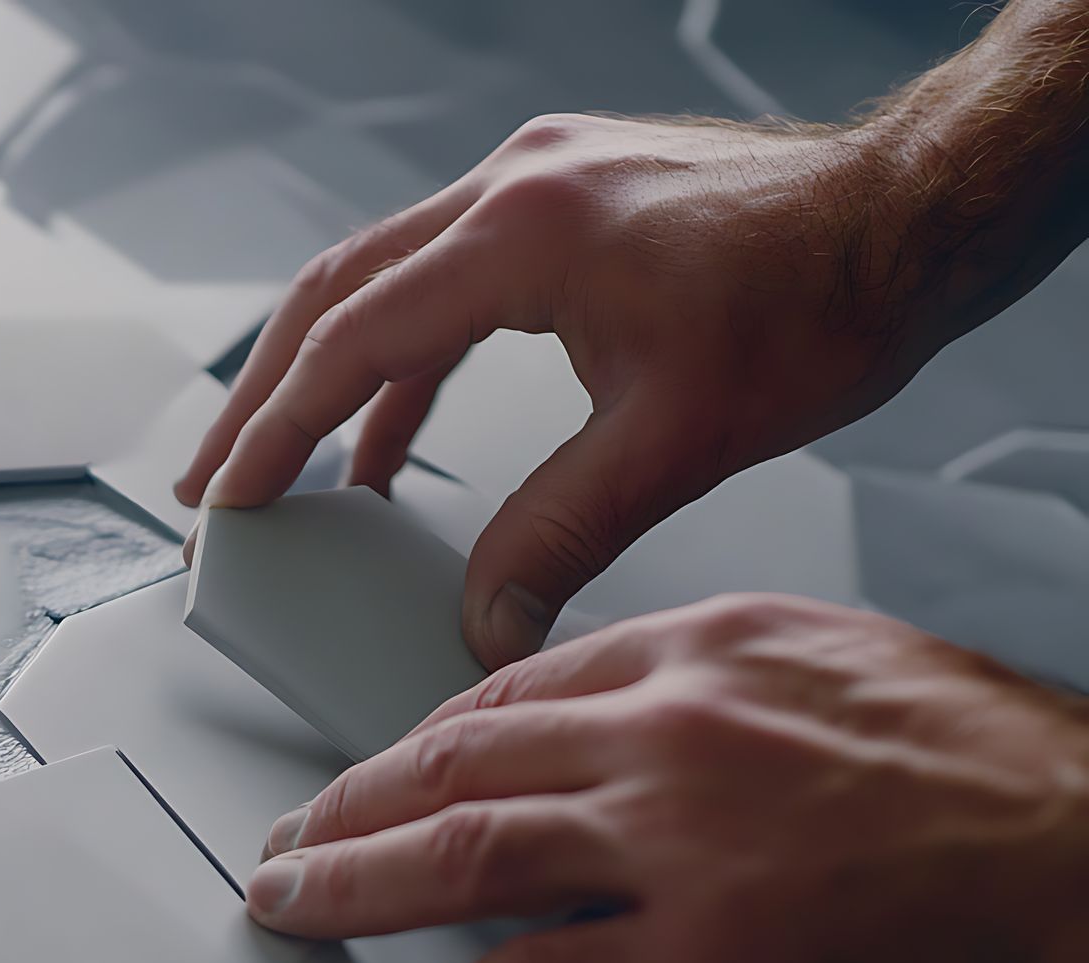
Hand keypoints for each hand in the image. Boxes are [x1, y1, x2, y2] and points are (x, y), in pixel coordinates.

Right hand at [173, 110, 1013, 668]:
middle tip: (213, 477)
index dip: (273, 427)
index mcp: (523, 235)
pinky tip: (396, 433)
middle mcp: (512, 188)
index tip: (226, 493)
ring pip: (379, 280)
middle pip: (333, 294)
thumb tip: (485, 619)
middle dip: (262, 394)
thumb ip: (561, 534)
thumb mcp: (678, 438)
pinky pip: (443, 281)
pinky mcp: (559, 199)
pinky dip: (404, 360)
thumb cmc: (823, 297)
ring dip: (325, 374)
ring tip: (286, 464)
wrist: (911, 214)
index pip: (350, 339)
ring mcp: (532, 182)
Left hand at [244, 594, 1088, 962]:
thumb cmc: (1017, 786)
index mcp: (712, 650)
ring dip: (352, 886)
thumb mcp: (852, 679)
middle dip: (352, 802)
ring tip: (292, 905)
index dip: (422, 739)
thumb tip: (641, 748)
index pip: (515, 687)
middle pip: (460, 761)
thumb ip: (724, 704)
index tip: (383, 768)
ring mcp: (681, 845)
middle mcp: (677, 730)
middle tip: (293, 831)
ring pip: (461, 856)